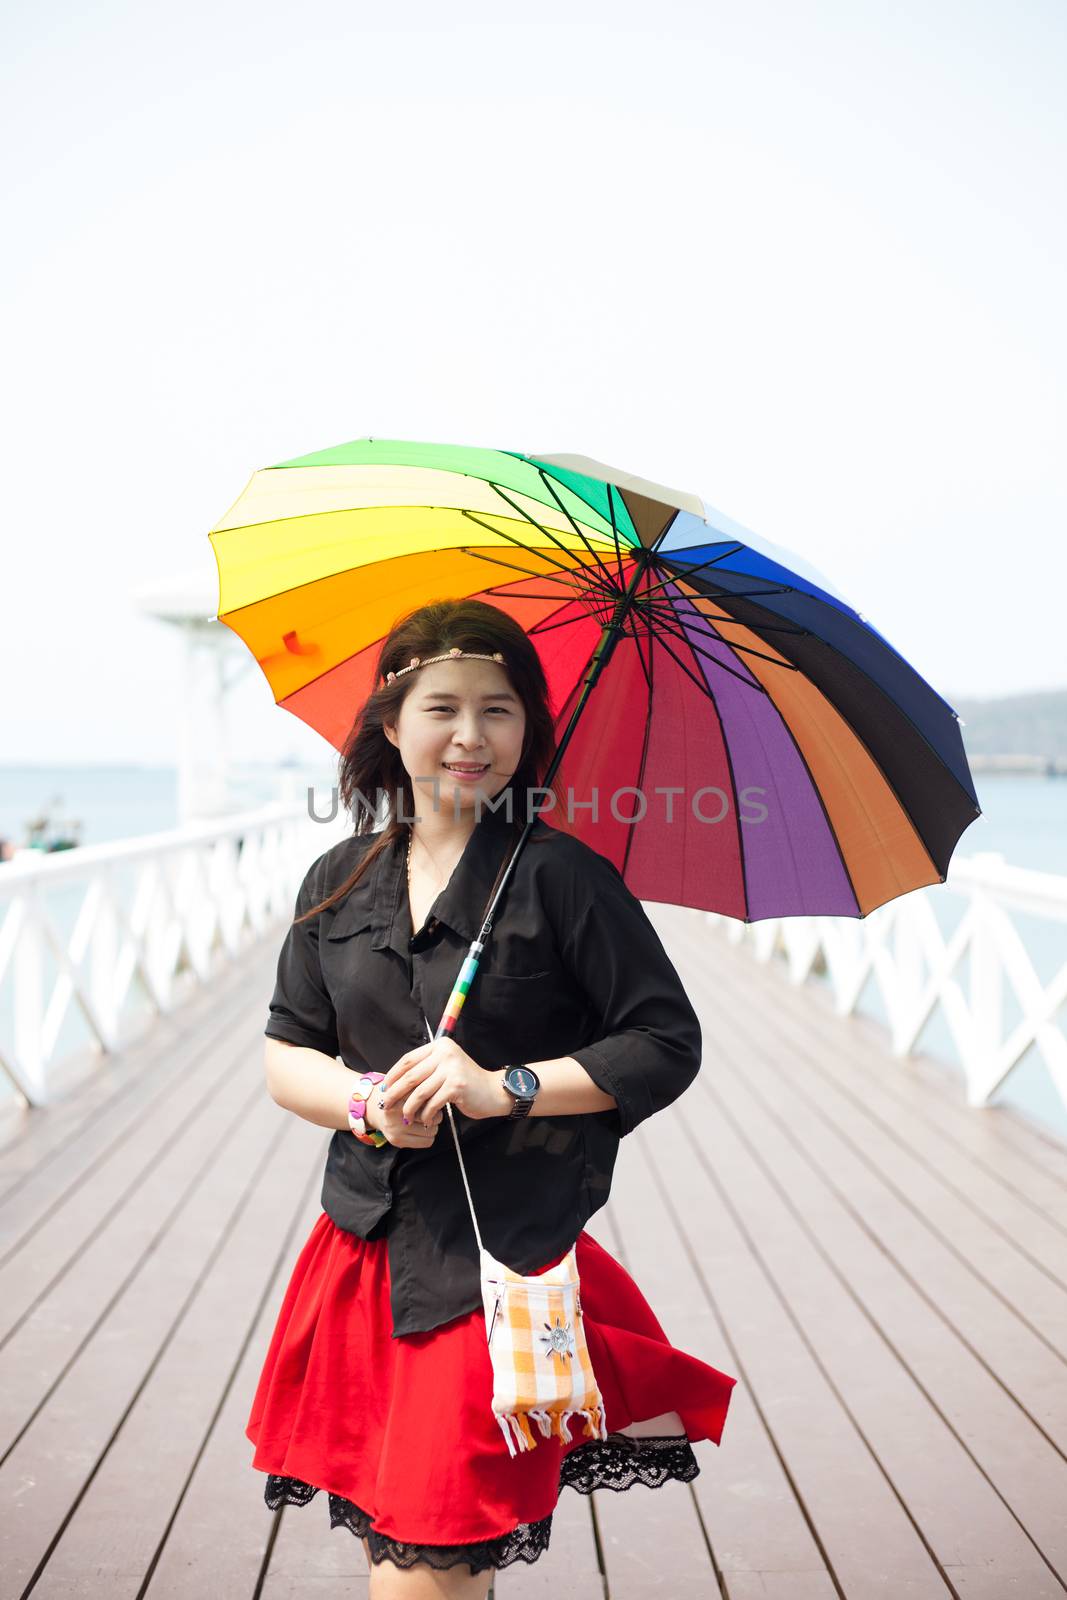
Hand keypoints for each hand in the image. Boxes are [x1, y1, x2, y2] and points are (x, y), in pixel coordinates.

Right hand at [364, 1083, 442, 1148]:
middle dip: (436, 1114)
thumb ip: (423, 1089)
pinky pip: (426, 1142)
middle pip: (433, 1116)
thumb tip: (442, 1098)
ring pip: (432, 1131)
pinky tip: (420, 1130)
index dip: (436, 1099)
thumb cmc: (396, 1096)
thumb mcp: (407, 1086)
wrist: (373, 1108)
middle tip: (430, 1111)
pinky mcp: (396, 1140)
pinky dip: (427, 1137)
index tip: (435, 1098)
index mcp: (400, 1094)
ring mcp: (395, 1128)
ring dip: (432, 1126)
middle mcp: (395, 1112)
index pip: (430, 1099)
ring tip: (424, 1120)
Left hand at [380, 1037, 504, 1124]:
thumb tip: (394, 1081)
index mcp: (440, 1046)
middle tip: (385, 1105)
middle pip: (411, 1076)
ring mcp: (451, 1069)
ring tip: (405, 1117)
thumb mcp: (446, 1067)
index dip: (393, 1075)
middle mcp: (445, 1053)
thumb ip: (426, 1068)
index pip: (408, 1060)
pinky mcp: (456, 1086)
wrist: (492, 1091)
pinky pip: (432, 1103)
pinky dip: (425, 1114)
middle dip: (395, 1093)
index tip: (384, 1088)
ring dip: (409, 1108)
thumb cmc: (465, 1082)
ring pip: (419, 1092)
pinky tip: (424, 1120)